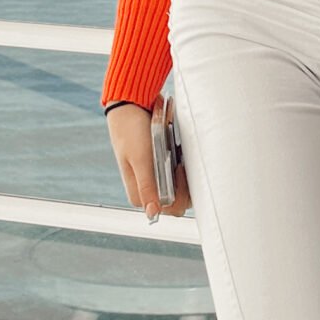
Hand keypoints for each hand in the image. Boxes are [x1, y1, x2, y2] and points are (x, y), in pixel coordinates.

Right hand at [105, 101, 191, 220]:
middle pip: (178, 202)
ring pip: (182, 190)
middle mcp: (149, 190)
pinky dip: (186, 168)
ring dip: (187, 177)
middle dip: (186, 187)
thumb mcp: (140, 160)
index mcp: (140, 194)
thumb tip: (152, 213)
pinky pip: (182, 176)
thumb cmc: (132, 132)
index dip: (179, 195)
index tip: (178, 170)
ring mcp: (158, 179)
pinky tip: (182, 154)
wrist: (132, 106)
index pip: (169, 209)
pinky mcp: (165, 168)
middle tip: (182, 163)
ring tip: (181, 157)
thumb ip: (146, 187)